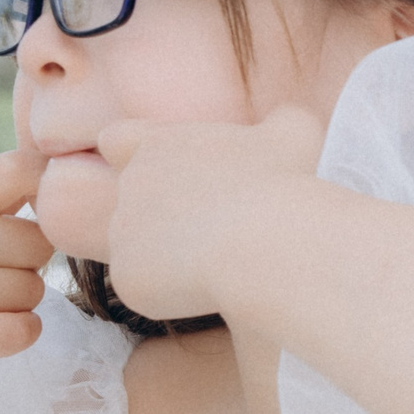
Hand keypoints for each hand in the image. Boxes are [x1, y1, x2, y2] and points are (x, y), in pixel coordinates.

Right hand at [0, 148, 53, 382]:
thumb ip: (0, 190)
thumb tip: (62, 166)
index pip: (21, 169)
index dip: (47, 189)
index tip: (38, 210)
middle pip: (41, 243)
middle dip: (25, 263)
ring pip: (35, 289)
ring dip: (17, 301)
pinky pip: (27, 329)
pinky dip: (18, 332)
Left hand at [95, 107, 324, 320]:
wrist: (262, 241)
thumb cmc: (280, 182)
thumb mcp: (296, 135)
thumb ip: (283, 121)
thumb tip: (286, 122)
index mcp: (158, 145)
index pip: (116, 140)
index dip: (133, 154)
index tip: (173, 174)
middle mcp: (131, 184)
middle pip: (135, 201)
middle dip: (166, 215)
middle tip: (217, 228)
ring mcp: (122, 232)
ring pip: (141, 248)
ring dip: (172, 255)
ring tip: (222, 263)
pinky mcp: (125, 276)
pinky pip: (147, 287)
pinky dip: (174, 292)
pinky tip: (213, 289)